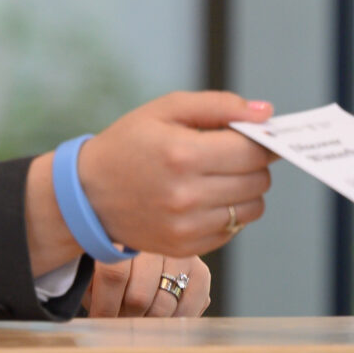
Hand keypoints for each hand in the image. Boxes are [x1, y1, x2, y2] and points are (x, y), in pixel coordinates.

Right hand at [76, 91, 276, 256]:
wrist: (87, 194)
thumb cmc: (129, 144)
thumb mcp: (166, 109)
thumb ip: (219, 105)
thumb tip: (265, 113)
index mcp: (183, 154)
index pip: (252, 152)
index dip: (264, 142)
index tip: (261, 137)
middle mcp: (186, 195)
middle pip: (257, 180)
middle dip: (255, 163)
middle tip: (235, 154)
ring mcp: (186, 226)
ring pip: (252, 208)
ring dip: (247, 190)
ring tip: (221, 176)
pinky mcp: (186, 247)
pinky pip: (233, 229)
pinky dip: (230, 212)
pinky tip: (206, 198)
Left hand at [86, 253, 210, 318]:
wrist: (145, 248)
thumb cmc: (111, 263)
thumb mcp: (93, 267)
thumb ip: (91, 285)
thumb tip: (99, 316)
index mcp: (125, 235)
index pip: (114, 275)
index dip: (105, 305)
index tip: (99, 320)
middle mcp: (158, 242)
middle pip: (139, 296)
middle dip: (125, 318)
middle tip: (118, 321)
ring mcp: (182, 257)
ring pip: (163, 306)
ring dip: (146, 323)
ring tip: (136, 320)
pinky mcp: (201, 272)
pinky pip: (186, 310)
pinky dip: (170, 323)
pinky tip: (159, 320)